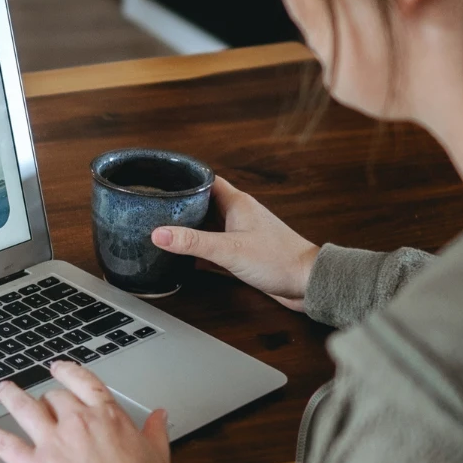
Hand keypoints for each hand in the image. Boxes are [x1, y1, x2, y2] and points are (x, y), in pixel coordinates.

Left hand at [0, 361, 172, 462]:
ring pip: (25, 408)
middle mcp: (79, 423)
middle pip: (54, 398)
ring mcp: (54, 443)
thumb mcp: (159, 459)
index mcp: (110, 418)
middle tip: (40, 402)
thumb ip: (155, 433)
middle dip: (47, 399)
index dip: (68, 373)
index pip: (84, 383)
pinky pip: (4, 444)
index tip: (59, 368)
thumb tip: (160, 415)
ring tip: (3, 390)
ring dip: (11, 396)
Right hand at [151, 176, 317, 309]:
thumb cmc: (278, 260)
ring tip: (165, 232)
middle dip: (181, 206)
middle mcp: (239, 215)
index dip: (185, 178)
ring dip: (191, 229)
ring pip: (209, 225)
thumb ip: (193, 242)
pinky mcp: (243, 253)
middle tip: (156, 209)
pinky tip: (186, 258)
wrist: (307, 283)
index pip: (206, 181)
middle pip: (203, 203)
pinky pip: (216, 246)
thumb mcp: (229, 249)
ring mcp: (241, 234)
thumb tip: (159, 233)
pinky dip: (201, 250)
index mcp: (237, 203)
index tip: (162, 181)